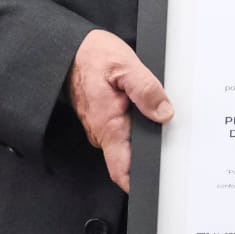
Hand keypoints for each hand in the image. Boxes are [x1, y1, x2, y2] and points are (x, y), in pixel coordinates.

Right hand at [66, 28, 172, 192]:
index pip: (122, 170)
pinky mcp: (101, 118)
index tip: (155, 183)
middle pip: (130, 156)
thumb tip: (164, 113)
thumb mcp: (125, 66)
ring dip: (140, 130)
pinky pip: (120, 128)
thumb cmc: (93, 56)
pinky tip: (137, 103)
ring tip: (150, 108)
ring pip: (126, 140)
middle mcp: (101, 132)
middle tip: (164, 127)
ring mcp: (100, 127)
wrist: (70, 49)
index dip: (138, 182)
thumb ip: (146, 90)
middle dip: (148, 146)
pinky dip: (132, 120)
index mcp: (108, 125)